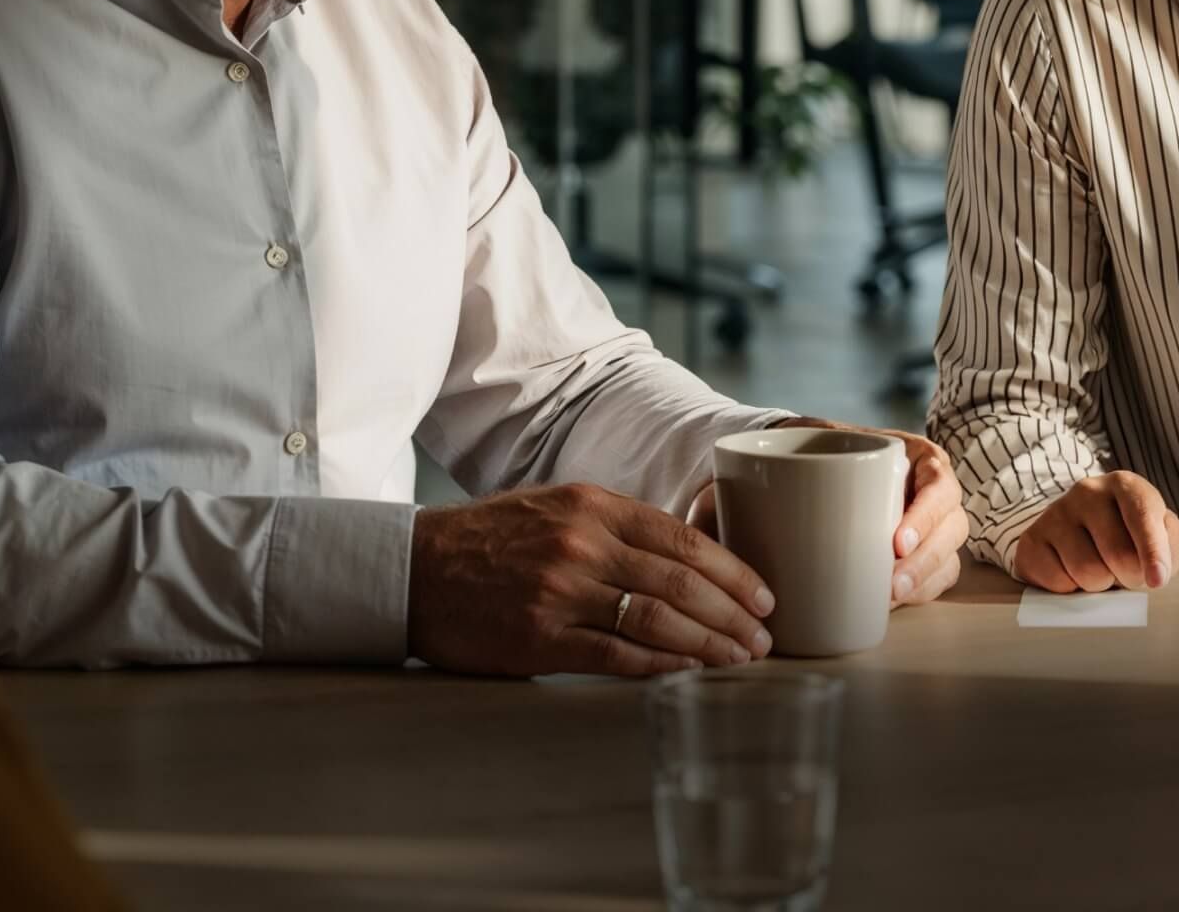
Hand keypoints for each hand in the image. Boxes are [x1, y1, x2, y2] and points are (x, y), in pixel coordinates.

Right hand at [407, 483, 776, 676]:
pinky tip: (691, 674)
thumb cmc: (488, 539)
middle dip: (733, 613)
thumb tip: (683, 558)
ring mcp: (560, 592)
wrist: (414, 570)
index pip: (681, 536)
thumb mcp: (552, 506)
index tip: (763, 595)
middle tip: (764, 636)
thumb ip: (612, 526)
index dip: (732, 570)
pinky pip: (618, 656)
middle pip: (680, 580)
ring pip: (658, 620)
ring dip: (710, 645)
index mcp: (589, 504)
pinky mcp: (541, 639)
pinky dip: (663, 667)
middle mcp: (580, 544)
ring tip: (740, 660)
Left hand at [689, 419, 967, 605]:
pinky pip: (935, 576)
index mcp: (902, 452)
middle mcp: (921, 487)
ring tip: (889, 599)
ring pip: (946, 554)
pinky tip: (895, 606)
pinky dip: (923, 591)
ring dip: (925, 579)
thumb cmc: (784, 465)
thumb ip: (744, 480)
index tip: (893, 540)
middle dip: (925, 558)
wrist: (788, 480)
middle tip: (890, 583)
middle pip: (949, 523)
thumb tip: (706, 510)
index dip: (926, 510)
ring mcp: (923, 523)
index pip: (937, 477)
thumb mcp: (773, 463)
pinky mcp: (915, 555)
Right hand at [1011, 471, 1178, 592]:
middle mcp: (1088, 491)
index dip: (1153, 552)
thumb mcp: (1159, 534)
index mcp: (1125, 485)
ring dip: (1100, 585)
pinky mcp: (1031, 539)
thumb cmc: (1128, 536)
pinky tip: (1073, 572)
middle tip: (1128, 574)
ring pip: (1088, 572)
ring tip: (1100, 570)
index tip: (1157, 579)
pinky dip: (1072, 588)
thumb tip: (1155, 574)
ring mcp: (1055, 513)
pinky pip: (1059, 582)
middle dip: (1129, 577)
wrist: (1077, 530)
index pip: (1142, 516)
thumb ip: (1168, 548)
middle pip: (1118, 554)